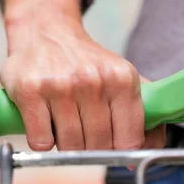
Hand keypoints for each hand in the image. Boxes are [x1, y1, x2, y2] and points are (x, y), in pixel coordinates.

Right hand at [1, 5, 164, 151]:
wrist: (45, 31)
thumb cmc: (85, 63)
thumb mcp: (120, 78)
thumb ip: (143, 113)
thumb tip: (153, 148)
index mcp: (122, 79)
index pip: (129, 140)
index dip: (119, 152)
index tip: (111, 148)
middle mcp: (93, 80)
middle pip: (98, 146)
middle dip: (90, 148)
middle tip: (82, 130)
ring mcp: (60, 85)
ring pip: (70, 146)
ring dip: (65, 144)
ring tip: (62, 121)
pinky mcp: (30, 91)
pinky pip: (41, 142)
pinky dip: (42, 140)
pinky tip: (44, 120)